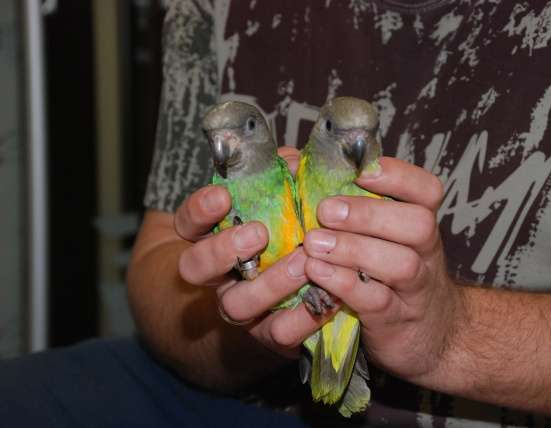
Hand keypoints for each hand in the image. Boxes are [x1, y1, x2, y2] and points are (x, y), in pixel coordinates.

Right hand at [175, 146, 331, 358]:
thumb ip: (281, 181)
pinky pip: (279, 333)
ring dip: (271, 284)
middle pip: (196, 268)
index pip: (188, 222)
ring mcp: (241, 307)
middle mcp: (218, 276)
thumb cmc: (283, 236)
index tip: (223, 197)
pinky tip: (329, 298)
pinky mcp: (269, 334)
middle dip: (223, 250)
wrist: (289, 299)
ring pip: (237, 304)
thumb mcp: (278, 205)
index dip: (199, 211)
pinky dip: (305, 317)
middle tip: (258, 233)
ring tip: (303, 264)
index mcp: (211, 238)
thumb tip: (292, 160)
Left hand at [302, 157, 460, 384]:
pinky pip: (377, 302)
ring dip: (354, 249)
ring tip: (314, 243)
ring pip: (400, 264)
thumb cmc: (387, 272)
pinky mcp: (396, 321)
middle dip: (369, 213)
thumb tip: (292, 162)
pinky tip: (317, 272)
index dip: (398, 176)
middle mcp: (425, 252)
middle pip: (418, 224)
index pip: (427, 190)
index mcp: (420, 222)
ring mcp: (414, 289)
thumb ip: (346, 200)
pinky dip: (345, 285)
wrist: (428, 334)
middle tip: (325, 210)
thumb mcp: (381, 236)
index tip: (362, 171)